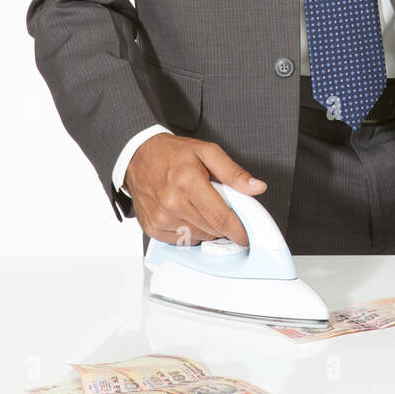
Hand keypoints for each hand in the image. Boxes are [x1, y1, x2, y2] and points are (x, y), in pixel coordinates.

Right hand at [124, 135, 267, 247]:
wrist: (138, 157)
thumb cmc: (172, 154)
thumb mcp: (207, 152)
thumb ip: (234, 172)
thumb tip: (256, 187)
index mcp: (188, 182)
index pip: (220, 217)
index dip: (238, 230)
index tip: (246, 235)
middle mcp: (172, 203)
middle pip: (212, 230)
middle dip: (223, 225)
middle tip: (221, 209)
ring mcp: (161, 218)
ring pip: (198, 237)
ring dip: (207, 228)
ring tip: (201, 207)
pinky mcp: (153, 228)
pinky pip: (181, 241)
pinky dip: (190, 232)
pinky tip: (187, 214)